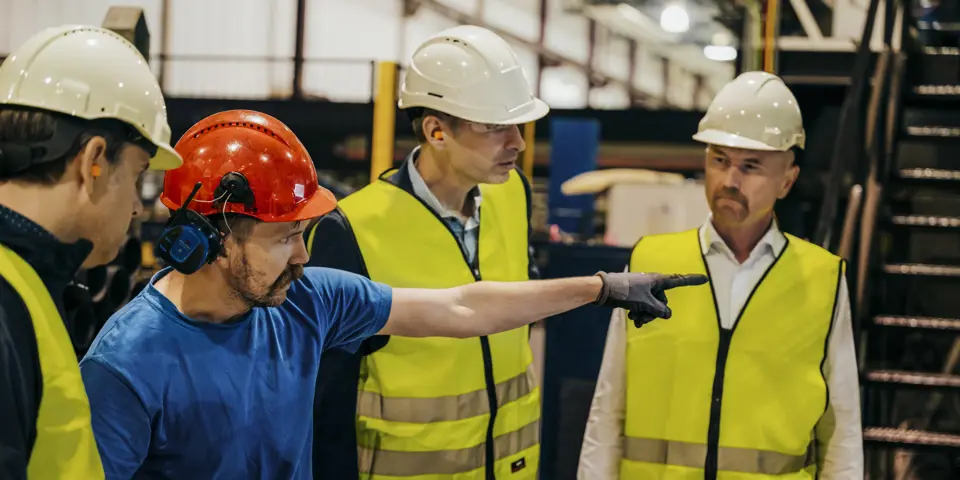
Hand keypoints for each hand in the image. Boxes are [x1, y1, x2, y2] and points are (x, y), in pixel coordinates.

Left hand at [593, 272, 708, 327]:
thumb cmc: (626, 293)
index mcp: (658, 280)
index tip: (705, 279)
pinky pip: (643, 306)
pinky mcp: (634, 295)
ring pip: (651, 306)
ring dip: (645, 315)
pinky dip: (639, 312)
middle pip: (662, 301)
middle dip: (654, 312)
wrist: (604, 290)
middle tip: (643, 318)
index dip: (692, 281)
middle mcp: (652, 284)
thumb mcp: (645, 303)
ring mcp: (643, 290)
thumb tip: (667, 314)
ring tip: (635, 319)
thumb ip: (659, 310)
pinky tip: (632, 317)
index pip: (679, 281)